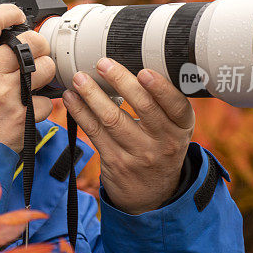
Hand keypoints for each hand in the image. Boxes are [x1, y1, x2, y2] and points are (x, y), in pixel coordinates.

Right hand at [0, 4, 55, 152]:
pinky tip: (27, 108)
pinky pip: (46, 101)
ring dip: (44, 74)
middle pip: (32, 40)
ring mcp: (7, 94)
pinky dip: (41, 105)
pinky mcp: (23, 115)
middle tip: (32, 56)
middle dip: (37, 46)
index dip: (11, 12)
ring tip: (31, 83)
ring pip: (46, 68)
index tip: (17, 17)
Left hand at [62, 58, 194, 214]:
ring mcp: (138, 154)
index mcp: (181, 127)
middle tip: (103, 64)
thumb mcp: (173, 127)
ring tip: (79, 78)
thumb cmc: (161, 146)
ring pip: (112, 119)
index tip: (144, 71)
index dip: (161, 89)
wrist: (152, 193)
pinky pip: (94, 133)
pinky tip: (72, 98)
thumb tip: (137, 59)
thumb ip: (163, 102)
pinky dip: (80, 112)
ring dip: (92, 95)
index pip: (176, 106)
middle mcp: (163, 142)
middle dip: (120, 82)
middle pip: (142, 108)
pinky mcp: (115, 162)